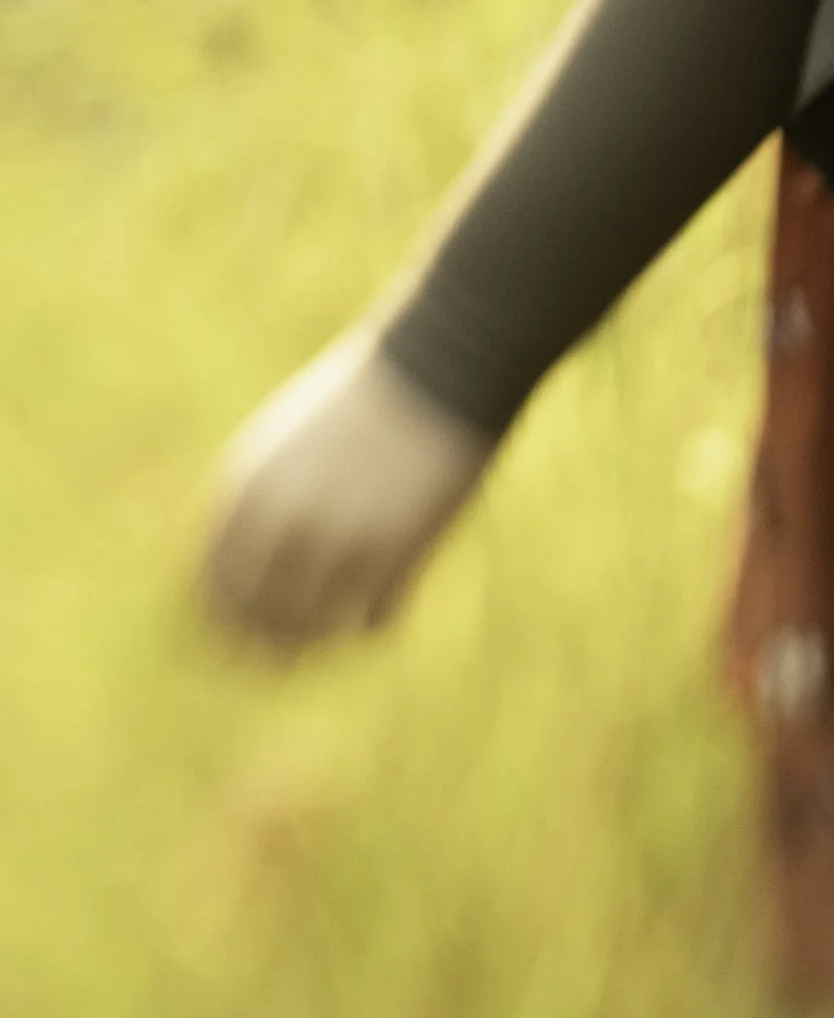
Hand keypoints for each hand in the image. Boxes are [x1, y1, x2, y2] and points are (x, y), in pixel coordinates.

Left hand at [199, 328, 493, 654]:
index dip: (227, 627)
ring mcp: (335, 539)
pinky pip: (370, 621)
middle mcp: (279, 521)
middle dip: (271, 646)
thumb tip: (243, 581)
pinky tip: (384, 610)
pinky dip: (373, 624)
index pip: (213, 593)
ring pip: (311, 630)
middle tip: (292, 658)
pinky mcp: (392, 550)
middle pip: (257, 620)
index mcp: (244, 491)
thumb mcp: (288, 445)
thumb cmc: (365, 398)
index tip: (246, 642)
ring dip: (323, 639)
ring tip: (342, 631)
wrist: (437, 360)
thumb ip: (259, 508)